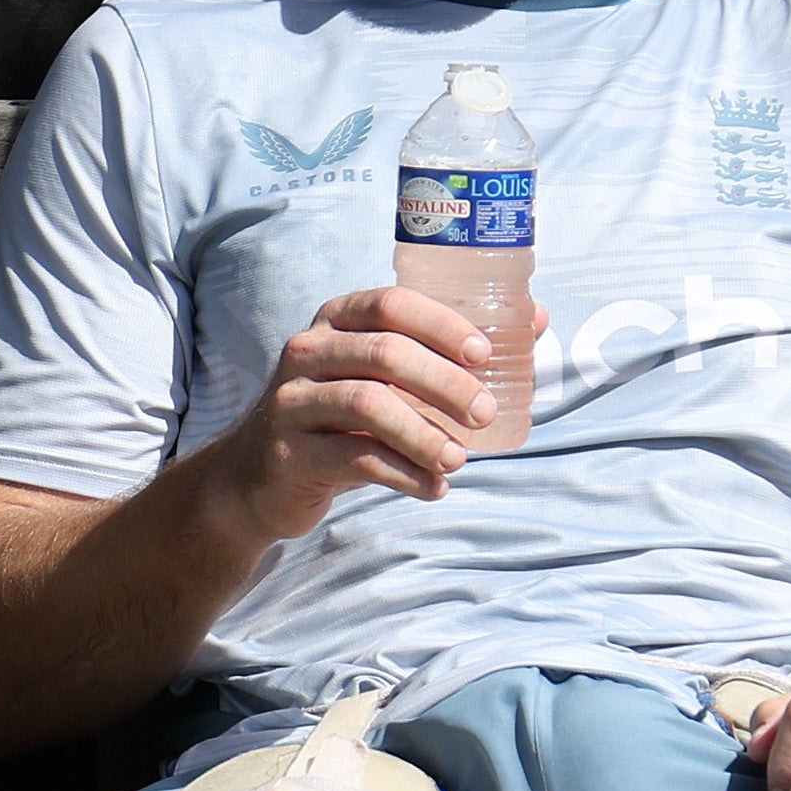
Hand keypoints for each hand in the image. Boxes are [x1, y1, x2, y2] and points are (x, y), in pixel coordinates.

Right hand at [202, 286, 551, 539]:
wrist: (255, 478)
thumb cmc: (338, 418)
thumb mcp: (381, 376)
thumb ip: (444, 351)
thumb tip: (535, 320)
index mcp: (336, 321)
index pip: (392, 303)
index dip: (442, 324)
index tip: (485, 354)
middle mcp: (307, 352)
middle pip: (385, 352)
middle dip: (445, 383)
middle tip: (485, 412)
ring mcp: (292, 402)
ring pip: (369, 406)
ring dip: (425, 433)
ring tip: (460, 458)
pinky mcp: (288, 453)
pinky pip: (355, 458)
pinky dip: (404, 474)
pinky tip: (433, 487)